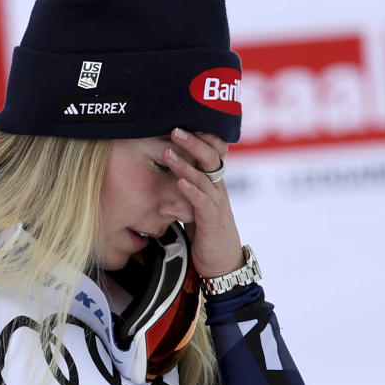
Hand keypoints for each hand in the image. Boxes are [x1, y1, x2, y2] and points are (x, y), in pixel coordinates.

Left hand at [163, 128, 244, 279]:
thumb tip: (163, 176)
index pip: (210, 151)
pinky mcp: (213, 220)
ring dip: (185, 164)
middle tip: (173, 128)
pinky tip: (179, 182)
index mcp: (213, 182)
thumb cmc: (206, 234)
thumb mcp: (193, 206)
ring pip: (204, 176)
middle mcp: (217, 188)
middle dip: (192, 141)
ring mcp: (217, 203)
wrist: (221, 264)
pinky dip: (191, 191)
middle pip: (210, 156)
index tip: (179, 121)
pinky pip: (203, 202)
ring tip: (167, 152)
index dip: (200, 136)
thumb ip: (183, 190)